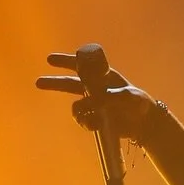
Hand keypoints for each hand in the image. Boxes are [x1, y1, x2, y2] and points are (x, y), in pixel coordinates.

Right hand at [35, 50, 157, 142]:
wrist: (145, 124)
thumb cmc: (140, 104)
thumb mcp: (130, 97)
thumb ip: (113, 96)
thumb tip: (96, 100)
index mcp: (103, 77)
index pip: (81, 66)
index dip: (65, 61)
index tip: (50, 60)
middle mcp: (95, 89)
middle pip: (69, 84)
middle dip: (53, 83)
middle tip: (38, 82)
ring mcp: (94, 105)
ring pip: (75, 107)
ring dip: (78, 112)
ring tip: (90, 116)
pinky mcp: (95, 119)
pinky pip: (83, 121)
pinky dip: (87, 123)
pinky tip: (97, 125)